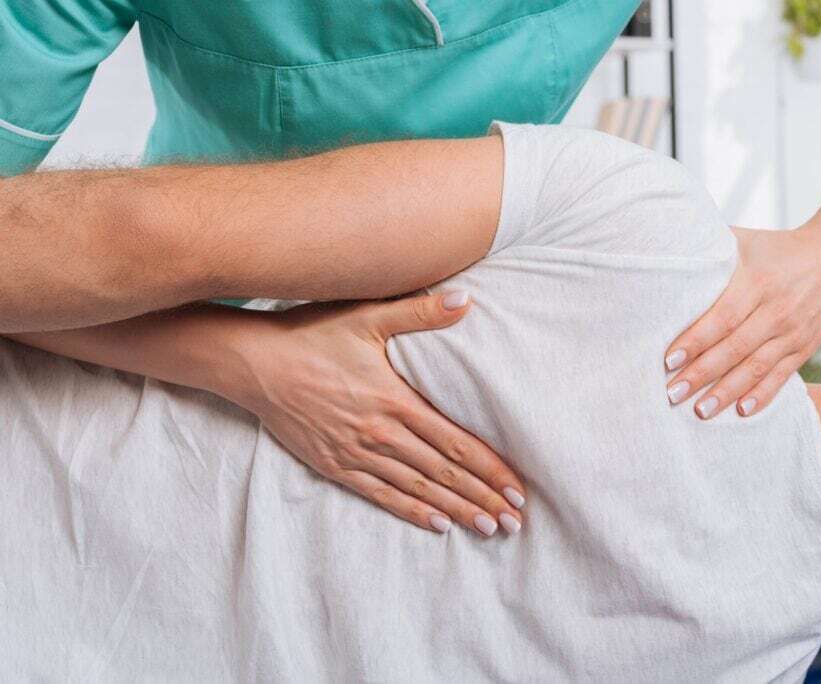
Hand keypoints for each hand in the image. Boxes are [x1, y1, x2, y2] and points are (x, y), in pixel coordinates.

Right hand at [223, 292, 525, 535]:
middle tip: (514, 522)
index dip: (491, 469)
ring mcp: (356, 454)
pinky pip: (380, 495)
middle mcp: (381, 434)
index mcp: (396, 400)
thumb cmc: (311, 334)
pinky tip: (436, 524)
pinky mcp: (335, 465)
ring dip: (455, 510)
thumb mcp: (367, 316)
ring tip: (486, 528)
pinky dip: (411, 510)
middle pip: (444, 473)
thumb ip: (420, 312)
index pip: (457, 443)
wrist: (253, 363)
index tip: (518, 490)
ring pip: (417, 489)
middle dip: (482, 498)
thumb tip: (466, 299)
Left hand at [664, 222, 820, 418]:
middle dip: (701, 374)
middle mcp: (777, 310)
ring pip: (756, 368)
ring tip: (700, 411)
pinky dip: (763, 395)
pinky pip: (782, 375)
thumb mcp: (745, 241)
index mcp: (757, 282)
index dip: (696, 341)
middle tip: (672, 393)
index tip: (669, 360)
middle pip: (735, 348)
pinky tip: (742, 411)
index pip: (722, 317)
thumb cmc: (778, 248)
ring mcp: (793, 332)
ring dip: (726, 392)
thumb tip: (667, 244)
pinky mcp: (806, 347)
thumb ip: (710, 249)